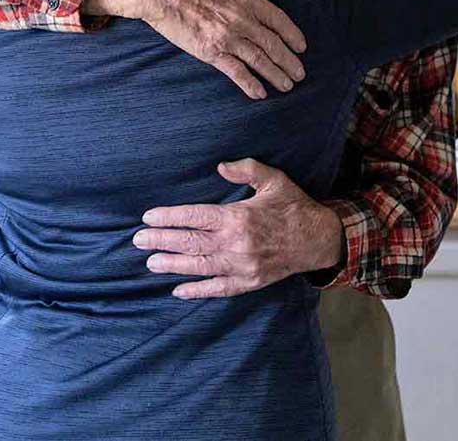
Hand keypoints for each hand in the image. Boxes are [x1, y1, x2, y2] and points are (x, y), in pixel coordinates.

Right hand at [83, 0, 306, 98]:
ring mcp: (227, 37)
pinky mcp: (210, 52)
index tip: (301, 46)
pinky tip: (260, 94)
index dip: (293, 35)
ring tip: (287, 86)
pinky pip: (236, 72)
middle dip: (289, 62)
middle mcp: (242, 20)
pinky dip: (250, 84)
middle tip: (299, 74)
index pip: (278, 20)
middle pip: (274, 44)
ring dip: (276, 75)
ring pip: (260, 60)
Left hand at [132, 158, 344, 298]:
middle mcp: (236, 244)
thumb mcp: (274, 180)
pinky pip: (219, 289)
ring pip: (199, 267)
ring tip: (150, 263)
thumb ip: (246, 169)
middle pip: (191, 243)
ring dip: (172, 265)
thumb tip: (220, 166)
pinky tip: (178, 290)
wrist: (319, 239)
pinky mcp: (249, 282)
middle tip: (138, 240)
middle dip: (161, 241)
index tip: (149, 217)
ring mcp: (242, 266)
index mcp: (239, 217)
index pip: (195, 217)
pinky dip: (198, 291)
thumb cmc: (293, 206)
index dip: (170, 217)